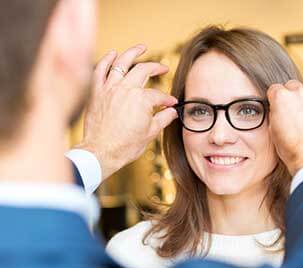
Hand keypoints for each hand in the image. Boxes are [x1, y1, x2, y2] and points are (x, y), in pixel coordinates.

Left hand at [75, 45, 177, 179]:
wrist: (101, 152)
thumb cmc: (125, 146)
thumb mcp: (151, 133)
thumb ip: (163, 119)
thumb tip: (172, 112)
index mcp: (142, 100)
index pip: (159, 95)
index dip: (167, 99)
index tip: (171, 103)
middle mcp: (126, 89)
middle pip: (144, 70)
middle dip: (156, 68)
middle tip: (162, 68)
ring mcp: (110, 88)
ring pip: (122, 63)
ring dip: (133, 53)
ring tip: (141, 47)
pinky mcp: (96, 92)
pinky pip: (100, 70)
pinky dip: (106, 60)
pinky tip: (113, 54)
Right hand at [266, 80, 302, 175]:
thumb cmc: (291, 149)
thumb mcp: (273, 130)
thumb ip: (276, 112)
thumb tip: (279, 109)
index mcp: (282, 97)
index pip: (275, 89)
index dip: (276, 99)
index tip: (279, 108)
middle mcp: (301, 92)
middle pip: (293, 87)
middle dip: (293, 98)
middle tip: (295, 115)